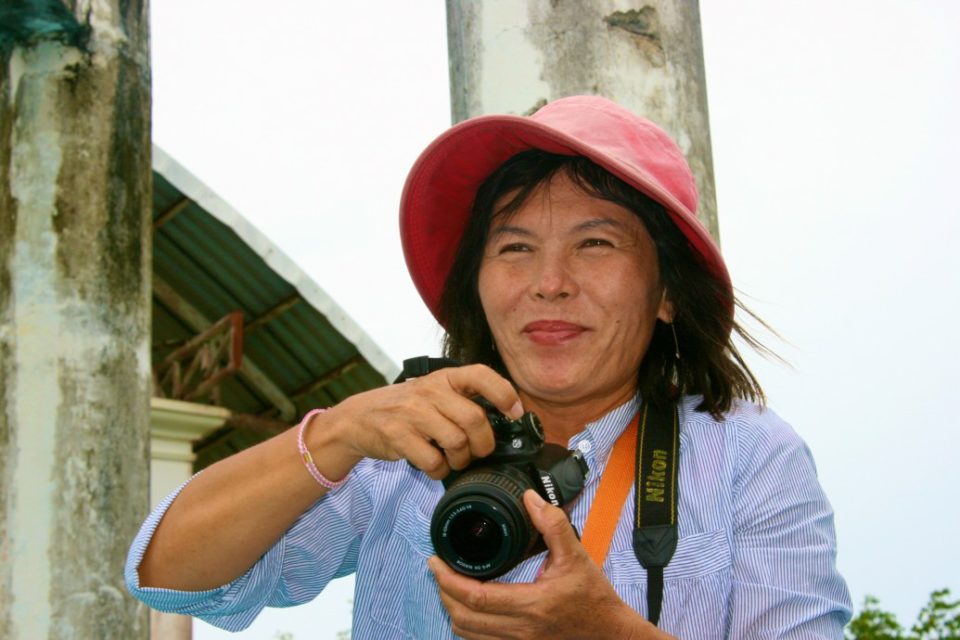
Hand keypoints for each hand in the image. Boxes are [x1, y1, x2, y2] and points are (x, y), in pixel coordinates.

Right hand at [322, 364, 521, 479]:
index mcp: (443, 378)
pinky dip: (439, 471)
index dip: (504, 393)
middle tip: (478, 452)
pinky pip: (434, 461)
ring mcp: (413, 413)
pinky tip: (434, 466)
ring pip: (457, 443)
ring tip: (452, 460)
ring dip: (461, 460)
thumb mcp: (432, 393)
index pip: (481, 375)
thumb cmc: (405, 408)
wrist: (358, 418)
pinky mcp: (399, 436)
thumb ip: (461, 401)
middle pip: (474, 420)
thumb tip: (502, 422)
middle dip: (483, 444)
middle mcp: (430, 391)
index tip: (515, 412)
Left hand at [429, 491, 669, 639]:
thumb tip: (530, 498)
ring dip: (452, 609)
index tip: (435, 561)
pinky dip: (467, 624)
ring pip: (468, 634)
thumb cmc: (594, 598)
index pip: (476, 596)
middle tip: (438, 569)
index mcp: (532, 604)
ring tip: (449, 585)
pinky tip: (468, 606)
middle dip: (443, 592)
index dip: (448, 579)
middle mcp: (521, 630)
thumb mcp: (577, 556)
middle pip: (463, 618)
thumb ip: (553, 524)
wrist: (610, 634)